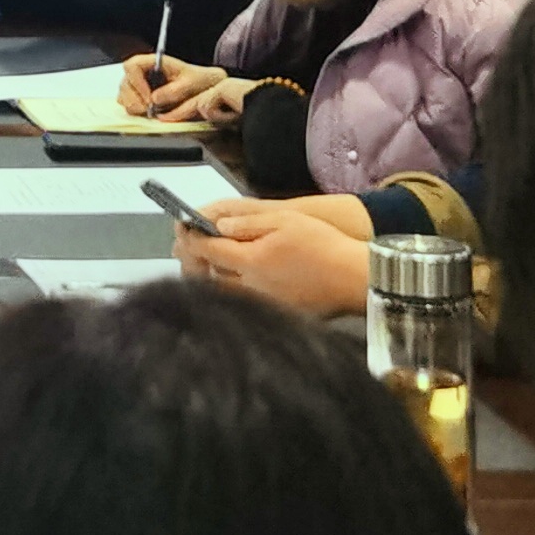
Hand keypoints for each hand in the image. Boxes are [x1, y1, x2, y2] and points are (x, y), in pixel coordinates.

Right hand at [119, 54, 235, 123]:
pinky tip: (148, 115)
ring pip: (123, 95)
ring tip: (150, 113)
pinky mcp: (140, 99)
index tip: (149, 98)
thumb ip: (174, 91)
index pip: (133, 65)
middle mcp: (143, 73)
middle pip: (125, 82)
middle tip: (149, 111)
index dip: (136, 82)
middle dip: (134, 99)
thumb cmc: (199, 81)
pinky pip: (128, 104)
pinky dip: (135, 111)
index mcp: (153, 62)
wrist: (207, 89)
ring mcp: (139, 86)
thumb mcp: (191, 83)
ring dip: (133, 106)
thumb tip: (155, 99)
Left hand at [173, 199, 379, 316]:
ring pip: (222, 293)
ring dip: (208, 277)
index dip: (192, 239)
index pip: (209, 251)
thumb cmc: (322, 245)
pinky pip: (241, 303)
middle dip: (194, 259)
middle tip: (184, 245)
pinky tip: (231, 279)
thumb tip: (218, 226)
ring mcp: (262, 304)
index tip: (183, 229)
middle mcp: (251, 288)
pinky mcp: (274, 314)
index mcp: (251, 263)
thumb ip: (248, 224)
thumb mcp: (285, 221)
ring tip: (202, 261)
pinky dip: (229, 291)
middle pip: (209, 276)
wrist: (352, 279)